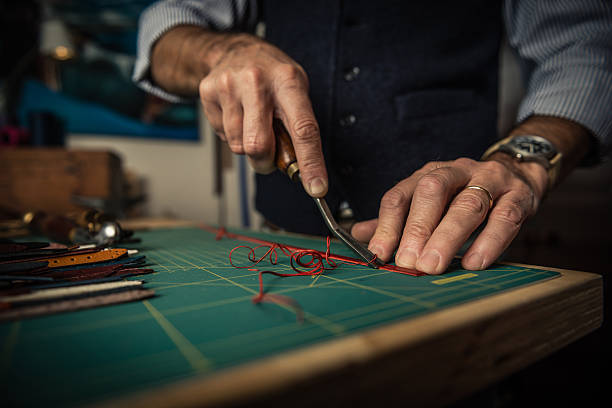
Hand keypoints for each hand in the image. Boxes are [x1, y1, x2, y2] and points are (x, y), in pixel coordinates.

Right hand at [198, 35, 327, 196]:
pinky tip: (237, 115)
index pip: (303, 129)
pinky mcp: (208, 93)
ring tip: (252, 123)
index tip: (316, 188)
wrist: (235, 51)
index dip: (311, 162)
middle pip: (258, 145)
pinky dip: (232, 135)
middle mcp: (257, 81)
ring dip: (247, 146)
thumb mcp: (295, 91)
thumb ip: (297, 127)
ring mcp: (229, 85)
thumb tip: (298, 169)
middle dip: (265, 161)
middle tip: (270, 154)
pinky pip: (223, 136)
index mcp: (288, 81)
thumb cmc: (272, 77)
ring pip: (238, 146)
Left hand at [351, 156, 547, 273]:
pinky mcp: (519, 195)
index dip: (387, 224)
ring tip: (434, 265)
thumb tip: (357, 234)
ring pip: (468, 204)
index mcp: (428, 175)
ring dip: (448, 237)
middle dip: (418, 228)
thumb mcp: (430, 203)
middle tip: (409, 261)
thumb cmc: (466, 194)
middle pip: (433, 192)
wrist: (519, 171)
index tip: (379, 253)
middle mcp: (457, 171)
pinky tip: (475, 262)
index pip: (401, 195)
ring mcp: (490, 180)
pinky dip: (489, 241)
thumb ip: (398, 219)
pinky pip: (505, 217)